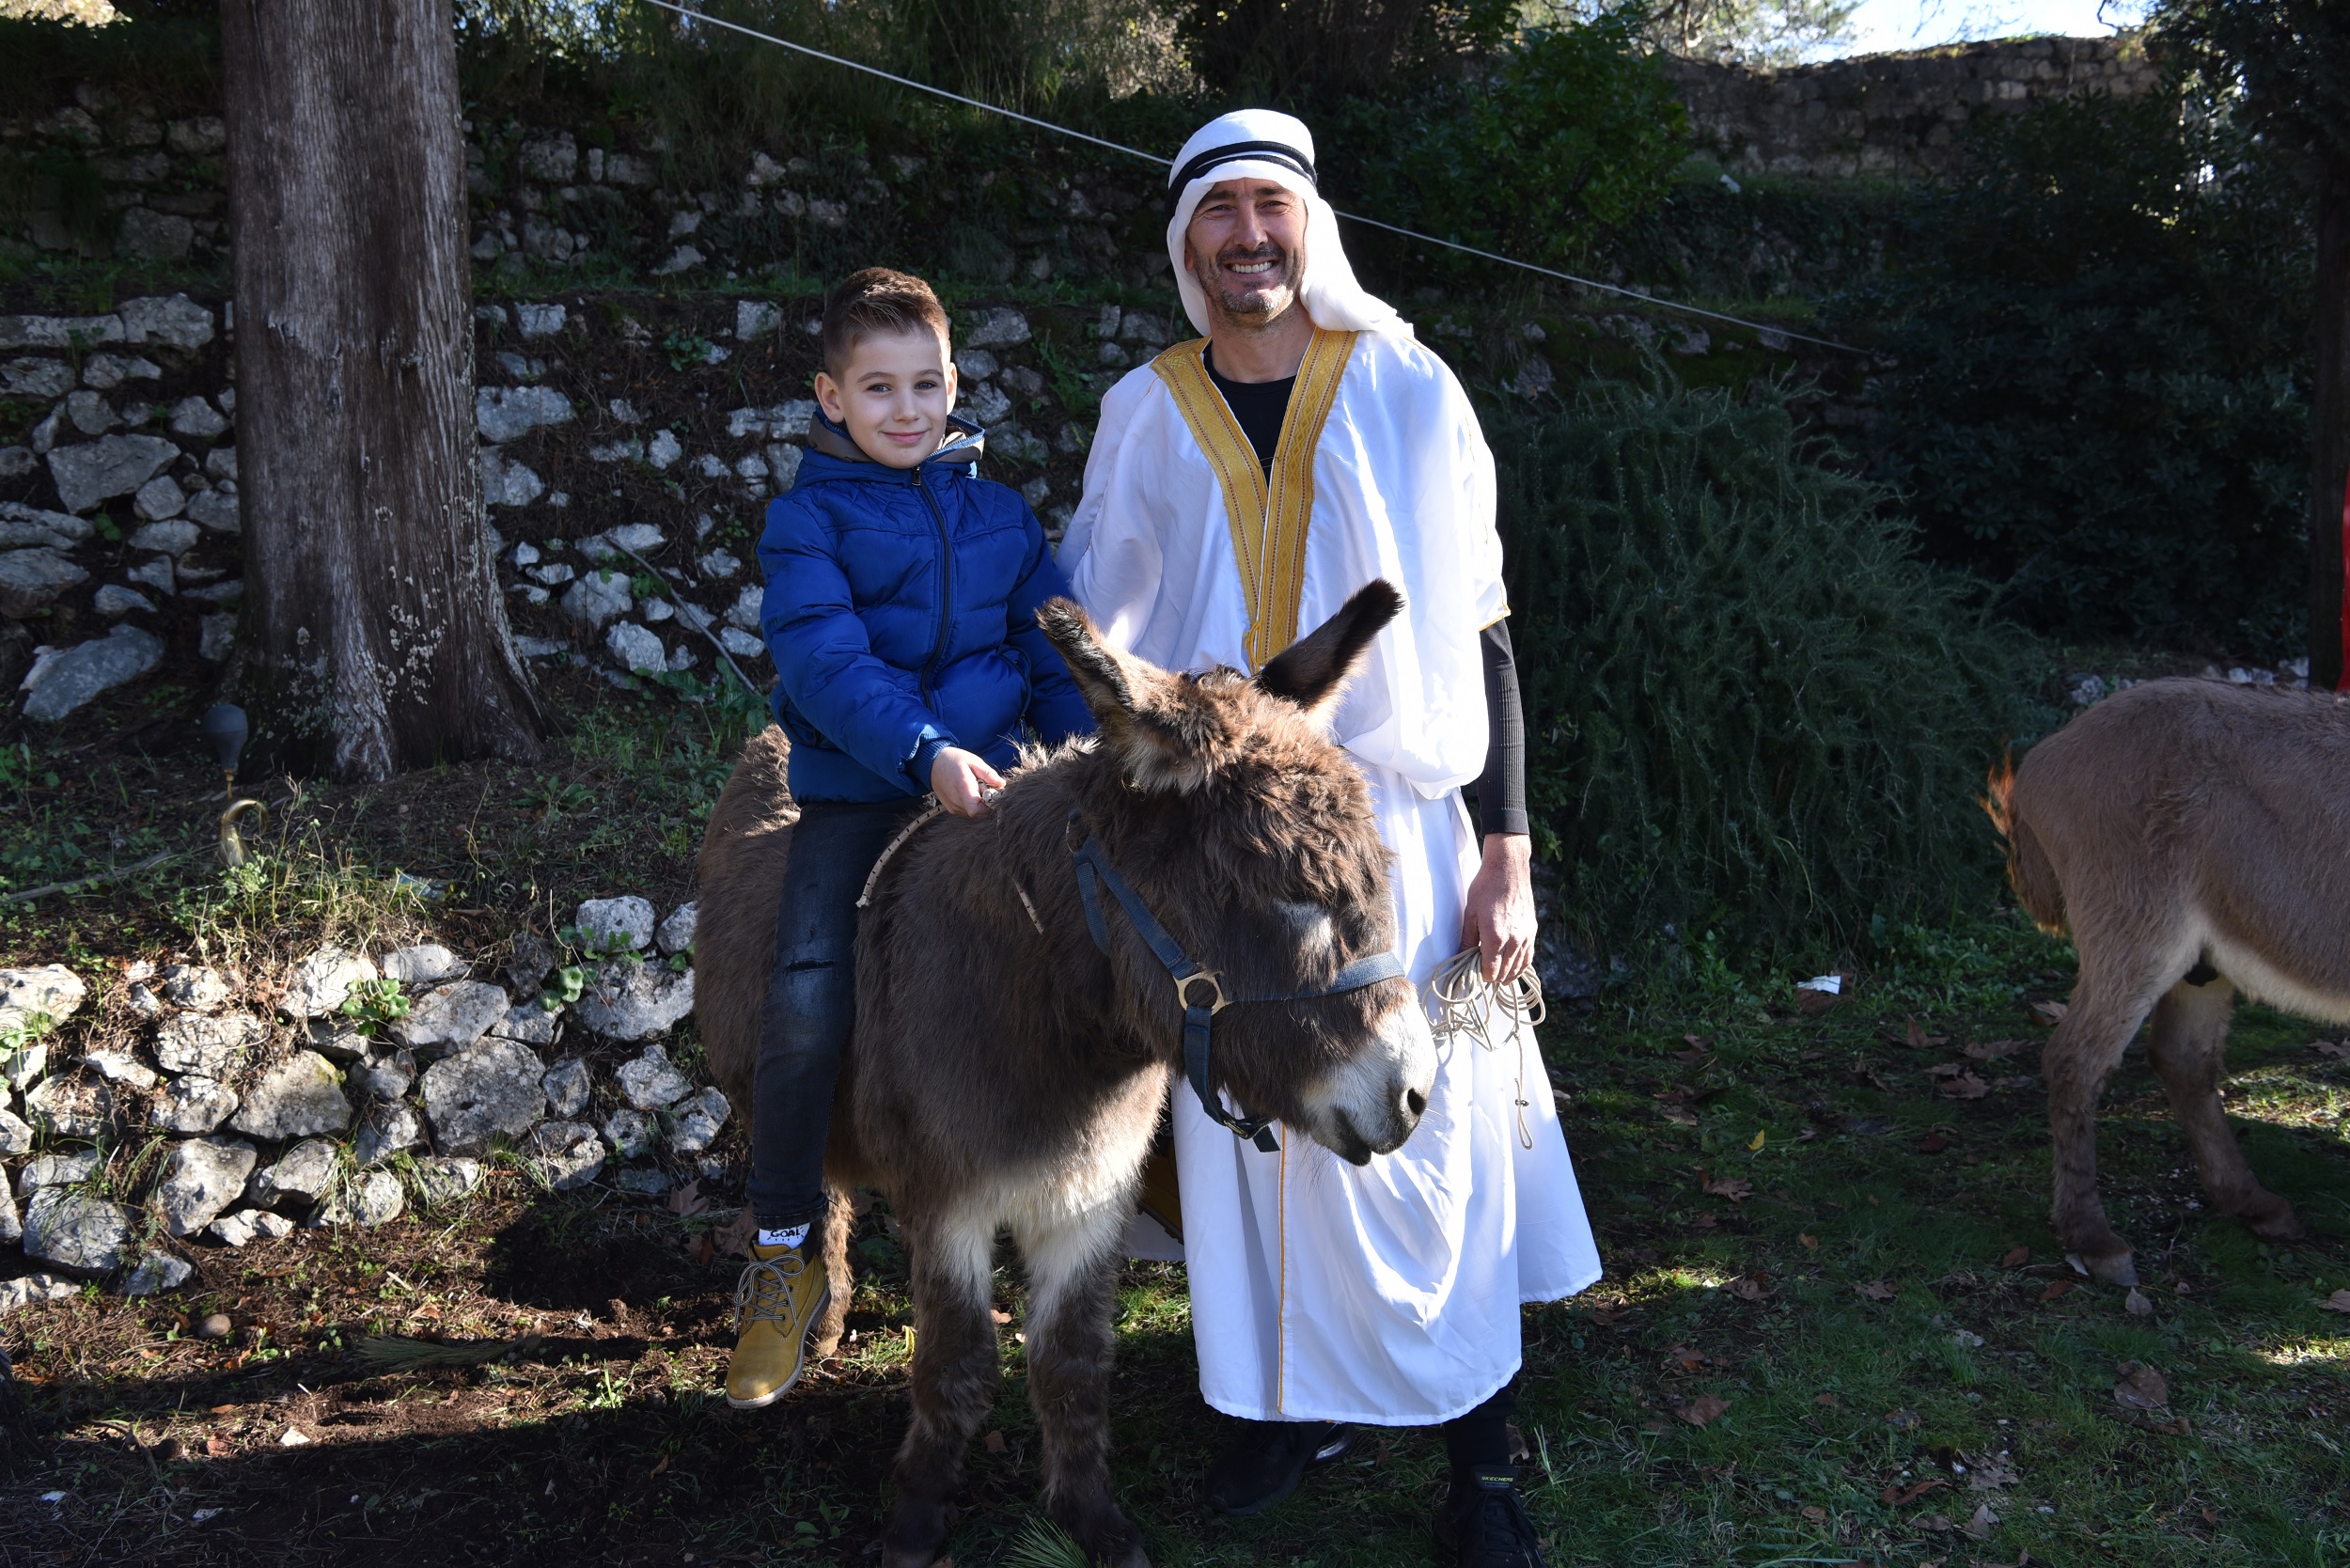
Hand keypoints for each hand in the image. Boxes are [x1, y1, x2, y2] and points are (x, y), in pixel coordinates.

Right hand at [930, 746, 1005, 817]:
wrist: (932, 764)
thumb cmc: (954, 760)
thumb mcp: (973, 761)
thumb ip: (988, 773)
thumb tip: (1002, 784)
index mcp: (962, 787)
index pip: (977, 810)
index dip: (989, 805)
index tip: (992, 794)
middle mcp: (956, 800)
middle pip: (979, 812)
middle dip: (986, 803)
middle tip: (985, 788)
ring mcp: (952, 807)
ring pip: (974, 813)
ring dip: (979, 803)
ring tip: (975, 788)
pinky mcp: (951, 809)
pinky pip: (967, 811)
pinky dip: (972, 804)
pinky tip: (969, 792)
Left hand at [1459, 833, 1535, 984]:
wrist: (1508, 869)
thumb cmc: (1485, 889)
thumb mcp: (1470, 914)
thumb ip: (1467, 940)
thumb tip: (1461, 958)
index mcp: (1496, 938)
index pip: (1491, 971)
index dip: (1481, 975)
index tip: (1474, 971)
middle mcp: (1514, 940)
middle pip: (1505, 973)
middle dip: (1493, 976)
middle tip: (1482, 971)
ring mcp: (1526, 936)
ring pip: (1519, 968)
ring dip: (1507, 975)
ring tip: (1497, 976)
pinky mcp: (1532, 930)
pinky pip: (1529, 957)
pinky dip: (1520, 966)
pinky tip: (1513, 968)